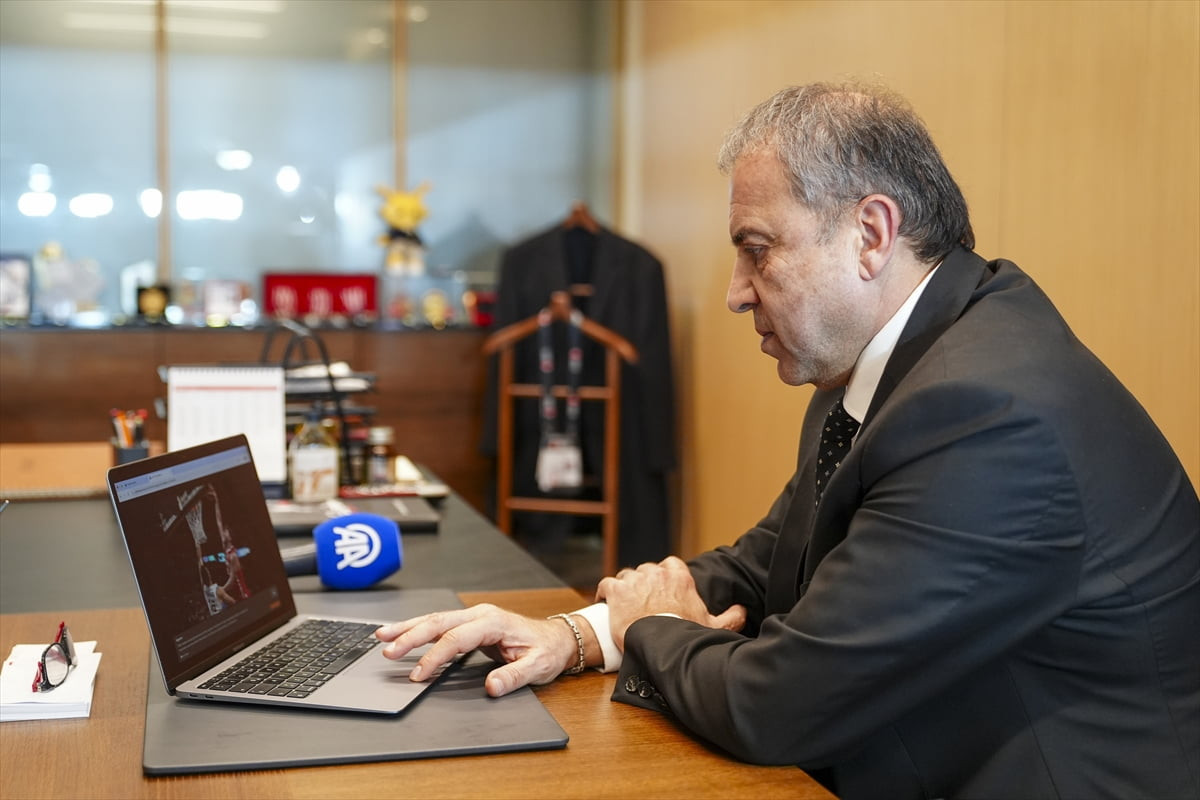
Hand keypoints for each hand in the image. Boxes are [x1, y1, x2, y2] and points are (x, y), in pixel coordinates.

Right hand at [375, 604, 577, 696]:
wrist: (556, 639)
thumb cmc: (546, 651)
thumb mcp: (537, 667)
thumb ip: (514, 676)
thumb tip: (492, 686)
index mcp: (493, 622)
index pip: (456, 639)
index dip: (435, 657)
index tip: (418, 675)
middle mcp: (480, 614)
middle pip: (439, 623)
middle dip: (410, 636)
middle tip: (387, 651)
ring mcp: (474, 616)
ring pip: (435, 620)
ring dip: (408, 628)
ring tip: (382, 636)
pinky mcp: (471, 623)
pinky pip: (440, 624)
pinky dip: (418, 628)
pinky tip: (401, 633)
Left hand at [595, 556, 746, 648]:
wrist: (661, 642)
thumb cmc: (686, 633)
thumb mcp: (714, 626)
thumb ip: (731, 617)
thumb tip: (742, 610)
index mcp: (679, 576)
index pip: (671, 564)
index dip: (664, 575)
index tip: (661, 587)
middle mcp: (657, 572)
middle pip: (646, 570)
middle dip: (643, 583)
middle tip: (642, 601)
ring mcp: (635, 579)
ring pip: (626, 576)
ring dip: (625, 587)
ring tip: (624, 603)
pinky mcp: (616, 590)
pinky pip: (606, 585)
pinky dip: (604, 592)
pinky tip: (604, 601)